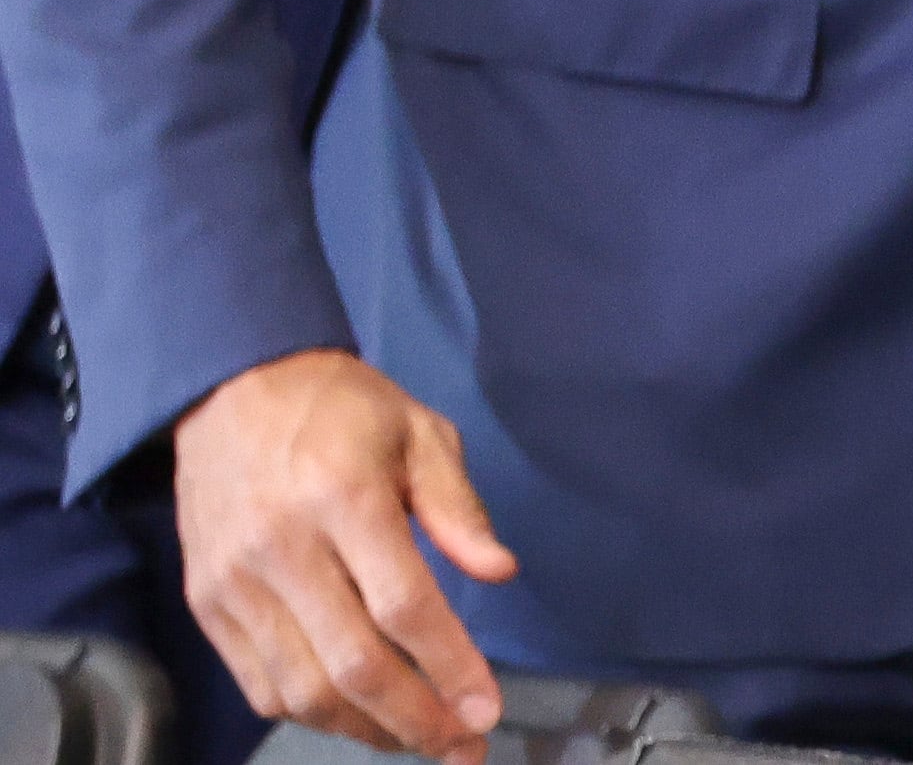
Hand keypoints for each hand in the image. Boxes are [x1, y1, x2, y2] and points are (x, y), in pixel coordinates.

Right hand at [173, 347, 516, 763]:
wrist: (232, 390)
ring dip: (366, 730)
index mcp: (342, 498)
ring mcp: (235, 584)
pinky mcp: (207, 605)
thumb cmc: (341, 410)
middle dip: (415, 719)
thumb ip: (459, 507)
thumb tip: (499, 572)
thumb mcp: (420, 432)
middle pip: (351, 664)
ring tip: (420, 740)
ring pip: (301, 688)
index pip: (403, 607)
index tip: (486, 708)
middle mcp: (281, 549)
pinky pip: (259, 683)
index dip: (449, 667)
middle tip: (463, 746)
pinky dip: (312, 714)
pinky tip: (359, 719)